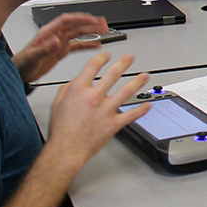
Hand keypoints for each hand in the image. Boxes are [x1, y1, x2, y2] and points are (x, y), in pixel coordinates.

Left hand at [13, 12, 110, 83]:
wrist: (19, 73)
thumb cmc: (22, 64)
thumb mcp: (32, 56)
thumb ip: (44, 48)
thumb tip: (57, 41)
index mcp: (48, 33)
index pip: (66, 21)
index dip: (79, 18)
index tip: (91, 18)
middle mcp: (55, 36)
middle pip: (75, 25)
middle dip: (89, 23)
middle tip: (103, 24)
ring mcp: (59, 43)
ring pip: (78, 34)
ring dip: (91, 32)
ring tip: (103, 31)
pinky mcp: (61, 51)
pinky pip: (77, 46)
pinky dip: (87, 45)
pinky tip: (96, 45)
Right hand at [45, 53, 150, 169]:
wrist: (66, 150)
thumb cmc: (61, 131)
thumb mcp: (58, 103)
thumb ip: (68, 88)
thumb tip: (77, 80)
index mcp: (79, 90)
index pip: (93, 66)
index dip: (102, 58)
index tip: (107, 56)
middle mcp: (94, 97)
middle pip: (113, 74)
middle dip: (124, 63)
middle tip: (130, 58)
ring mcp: (105, 110)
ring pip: (126, 91)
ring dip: (138, 81)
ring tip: (145, 76)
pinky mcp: (113, 124)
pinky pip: (131, 115)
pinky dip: (141, 109)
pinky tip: (147, 105)